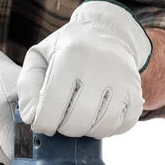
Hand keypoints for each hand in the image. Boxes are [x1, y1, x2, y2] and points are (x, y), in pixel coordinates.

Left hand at [17, 0, 151, 137]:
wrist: (109, 33)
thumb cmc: (68, 49)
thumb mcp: (40, 57)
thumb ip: (28, 86)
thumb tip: (32, 117)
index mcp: (71, 56)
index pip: (52, 106)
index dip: (43, 123)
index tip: (42, 123)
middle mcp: (100, 67)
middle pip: (77, 121)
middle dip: (64, 129)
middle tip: (61, 120)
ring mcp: (123, 81)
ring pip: (102, 127)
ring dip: (86, 131)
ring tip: (80, 119)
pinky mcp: (136, 92)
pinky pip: (124, 125)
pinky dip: (110, 129)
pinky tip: (99, 118)